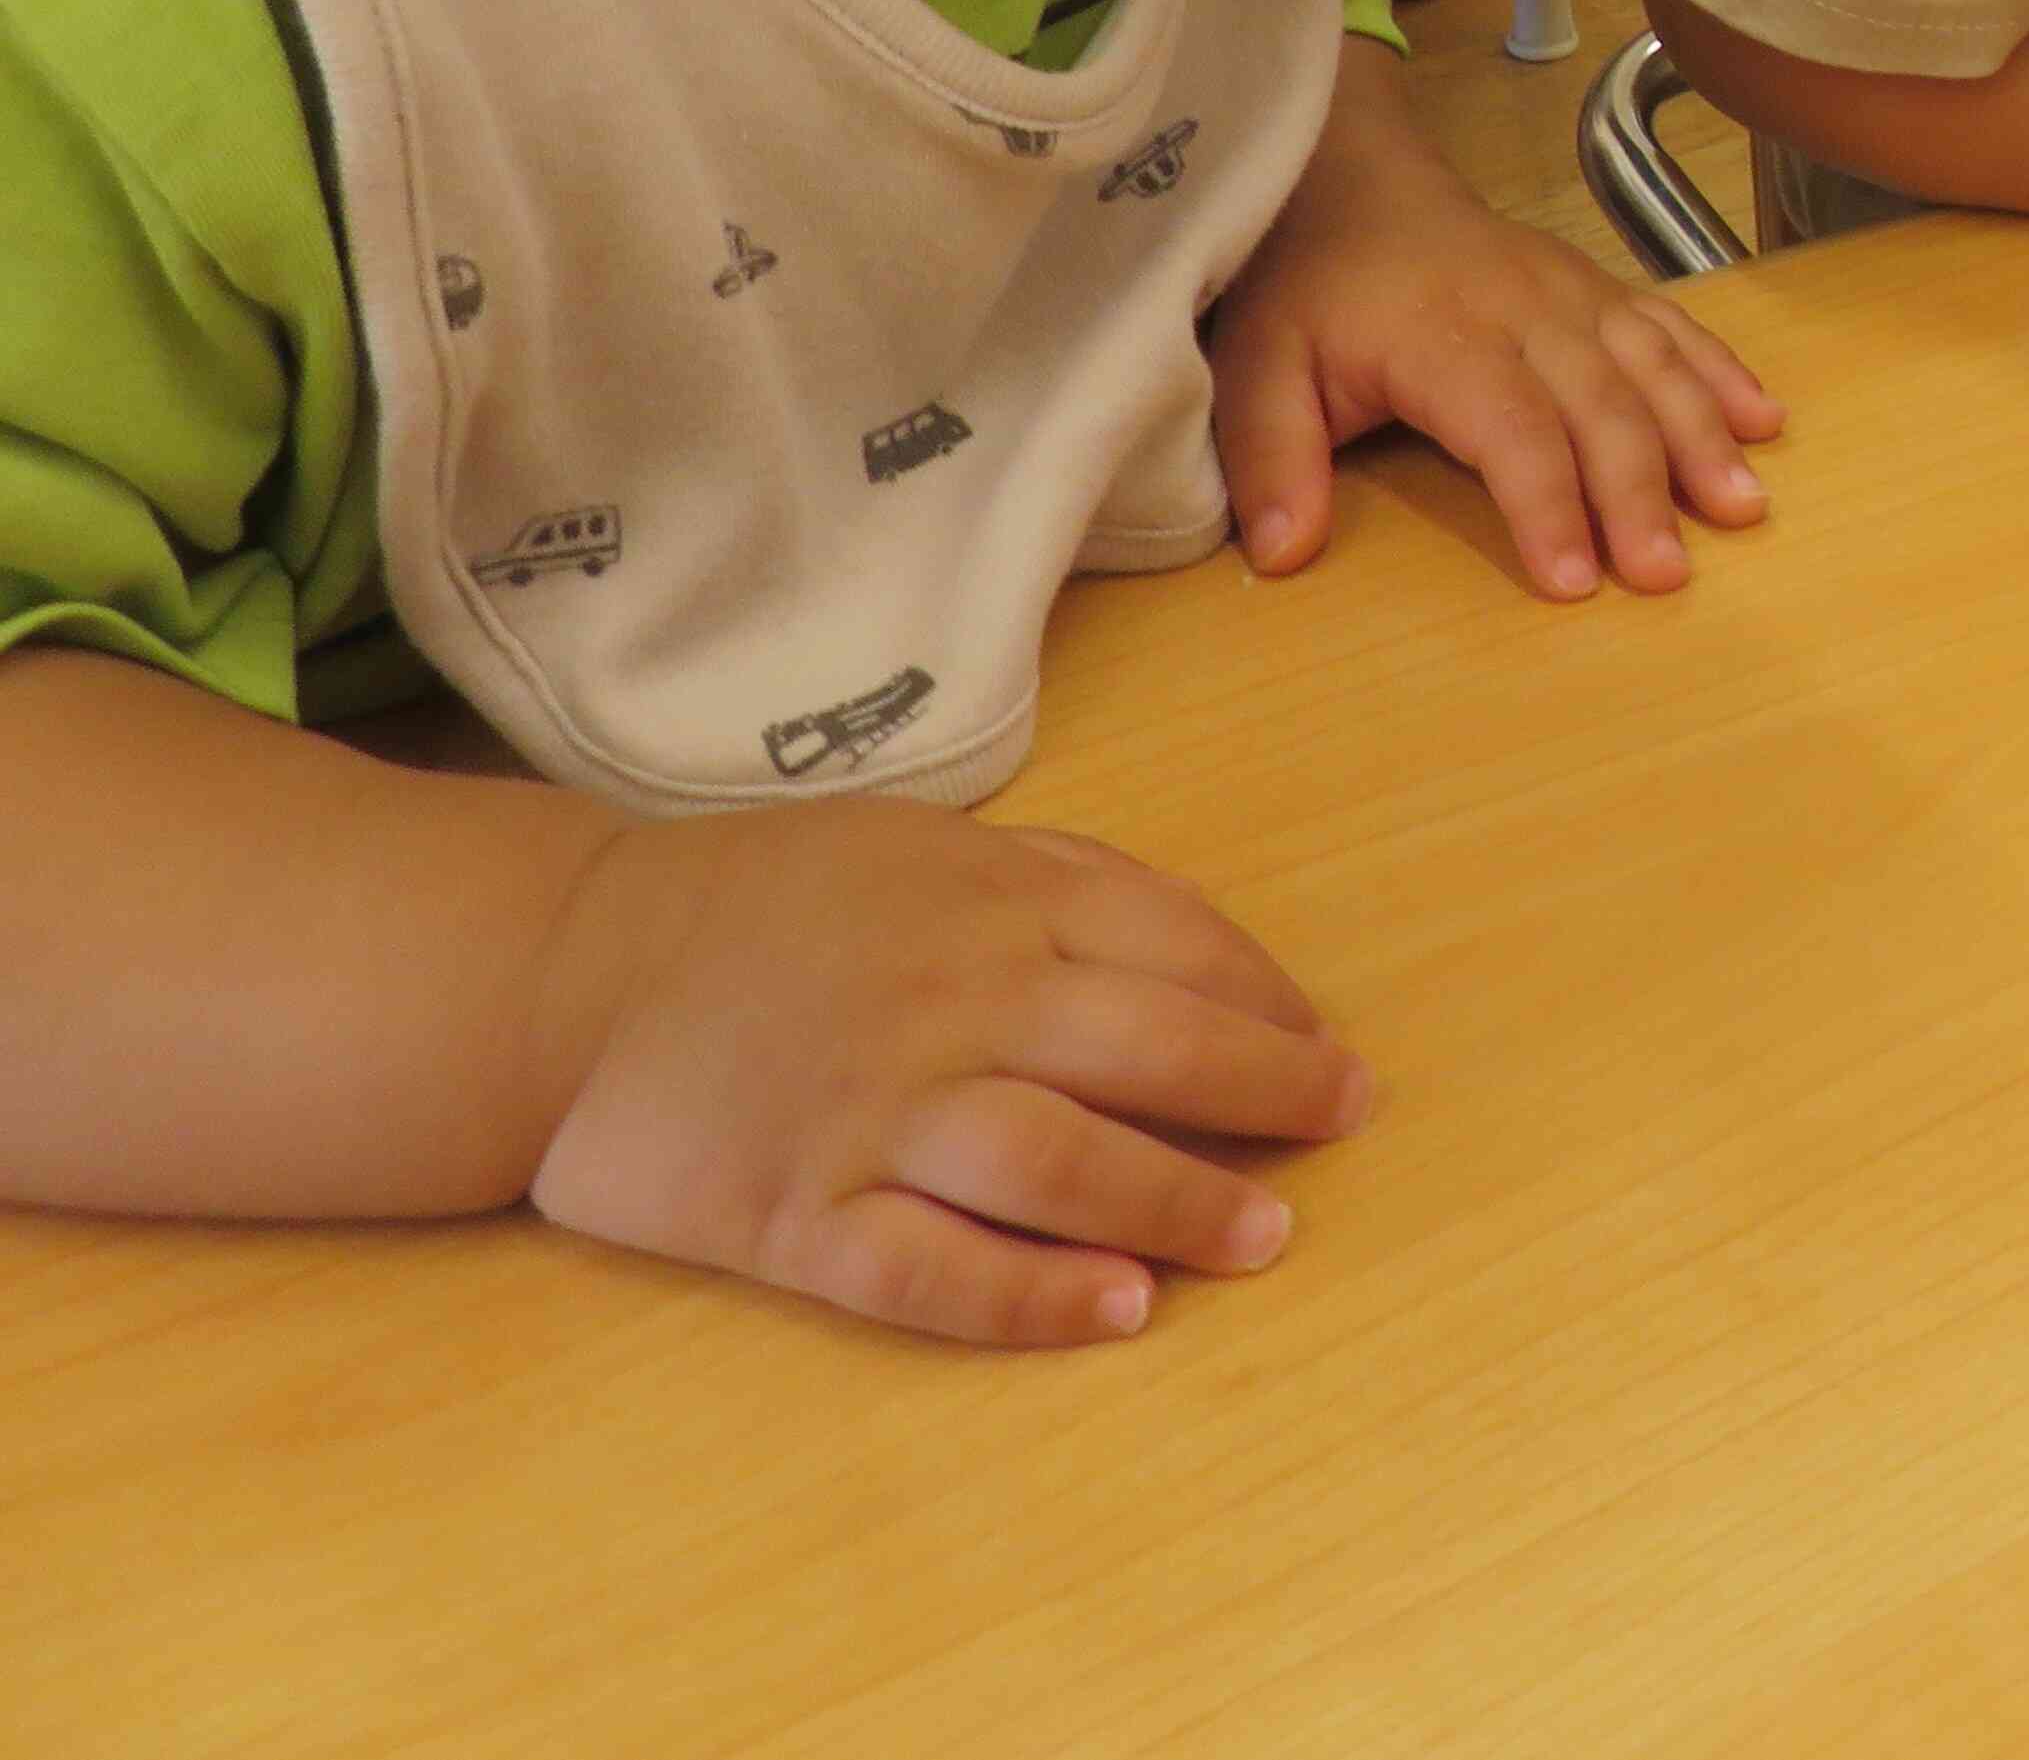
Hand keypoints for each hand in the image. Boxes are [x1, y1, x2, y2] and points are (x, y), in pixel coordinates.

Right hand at [527, 800, 1366, 1348]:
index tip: (1326, 1047)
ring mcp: (874, 1110)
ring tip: (1264, 1240)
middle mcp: (952, 1000)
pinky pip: (931, 1265)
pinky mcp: (796, 1212)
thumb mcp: (918, 845)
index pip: (1172, 946)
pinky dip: (1032, 1295)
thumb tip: (1186, 938)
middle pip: (1149, 1048)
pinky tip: (1118, 1312)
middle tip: (1342, 1129)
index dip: (1267, 1000)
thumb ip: (1046, 881)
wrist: (558, 969)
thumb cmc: (757, 903)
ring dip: (1178, 1202)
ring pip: (1063, 1161)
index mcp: (991, 902)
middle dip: (1268, 1091)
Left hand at [1211, 55, 1782, 599]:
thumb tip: (1282, 554)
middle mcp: (1527, 310)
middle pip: (1599, 404)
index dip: (1544, 502)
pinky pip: (1674, 326)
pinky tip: (1765, 423)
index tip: (1573, 580)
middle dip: (1639, 491)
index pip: (1508, 426)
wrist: (1356, 176)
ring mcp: (1576, 293)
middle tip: (1667, 576)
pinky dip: (1723, 373)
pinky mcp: (1602, 288)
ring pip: (1653, 364)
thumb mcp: (1258, 365)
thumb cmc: (1310, 286)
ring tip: (1742, 510)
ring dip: (1702, 438)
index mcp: (1443, 335)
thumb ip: (1269, 457)